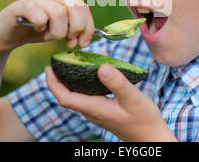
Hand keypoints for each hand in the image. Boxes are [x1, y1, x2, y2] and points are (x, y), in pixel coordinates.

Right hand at [0, 0, 94, 53]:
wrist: (4, 35)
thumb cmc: (33, 31)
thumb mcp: (59, 28)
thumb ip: (73, 27)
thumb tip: (85, 38)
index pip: (83, 6)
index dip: (87, 26)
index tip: (82, 42)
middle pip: (75, 6)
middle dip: (75, 28)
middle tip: (67, 40)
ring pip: (60, 12)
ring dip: (56, 31)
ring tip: (46, 34)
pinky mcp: (20, 5)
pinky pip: (40, 15)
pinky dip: (41, 26)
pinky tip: (35, 28)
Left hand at [45, 64, 177, 141]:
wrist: (150, 136)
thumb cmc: (143, 119)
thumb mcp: (132, 98)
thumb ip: (117, 83)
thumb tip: (101, 67)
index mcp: (94, 108)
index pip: (65, 97)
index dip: (53, 83)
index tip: (49, 68)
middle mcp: (91, 111)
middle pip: (66, 96)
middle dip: (57, 80)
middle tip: (56, 61)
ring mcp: (96, 112)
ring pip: (75, 96)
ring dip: (67, 81)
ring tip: (68, 64)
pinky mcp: (102, 110)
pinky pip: (84, 96)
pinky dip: (80, 84)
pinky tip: (87, 73)